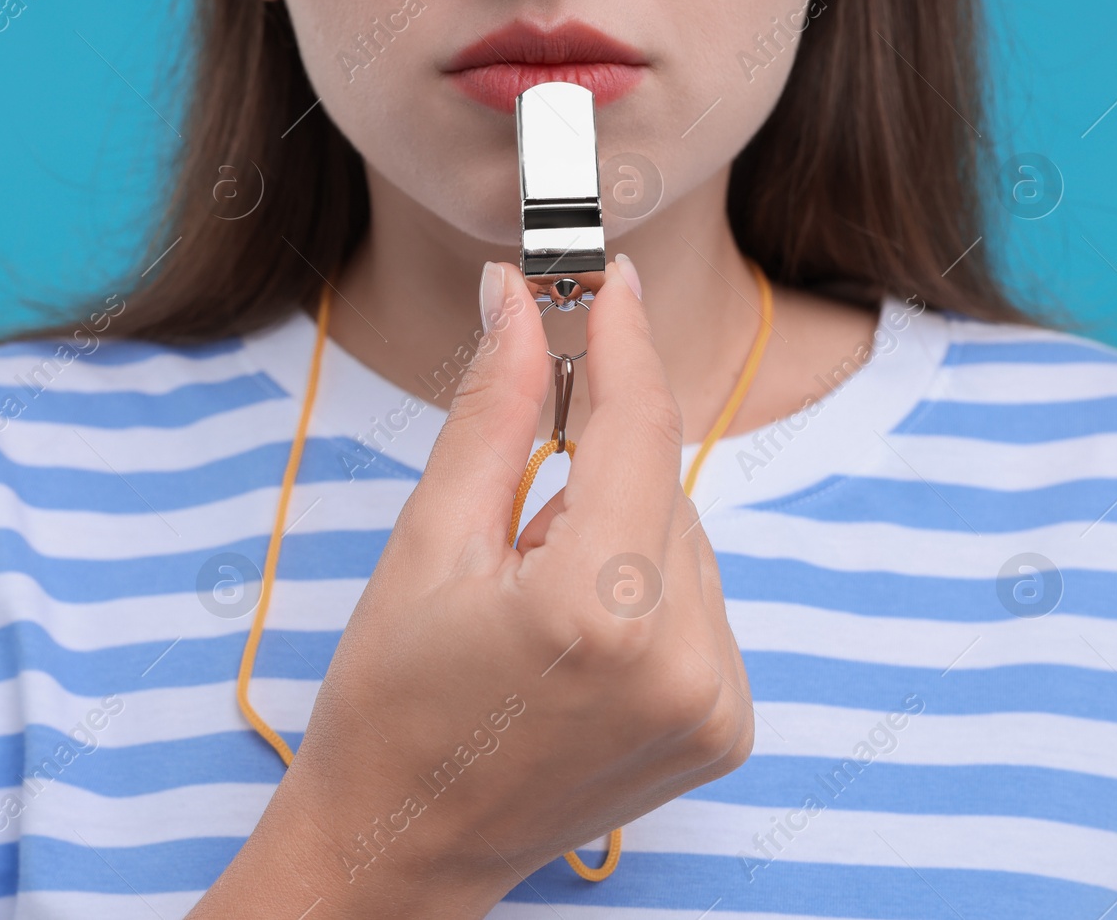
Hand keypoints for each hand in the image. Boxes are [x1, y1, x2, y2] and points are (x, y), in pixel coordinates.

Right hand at [190, 258, 753, 918]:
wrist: (405, 840)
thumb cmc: (392, 698)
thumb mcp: (429, 542)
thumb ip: (494, 412)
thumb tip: (516, 301)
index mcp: (597, 611)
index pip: (639, 427)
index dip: (621, 340)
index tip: (605, 276)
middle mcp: (680, 662)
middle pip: (661, 485)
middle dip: (594, 475)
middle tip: (514, 533)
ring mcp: (713, 704)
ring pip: (684, 542)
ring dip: (619, 538)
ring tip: (537, 607)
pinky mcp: (724, 727)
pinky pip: (700, 604)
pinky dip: (646, 593)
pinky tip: (579, 644)